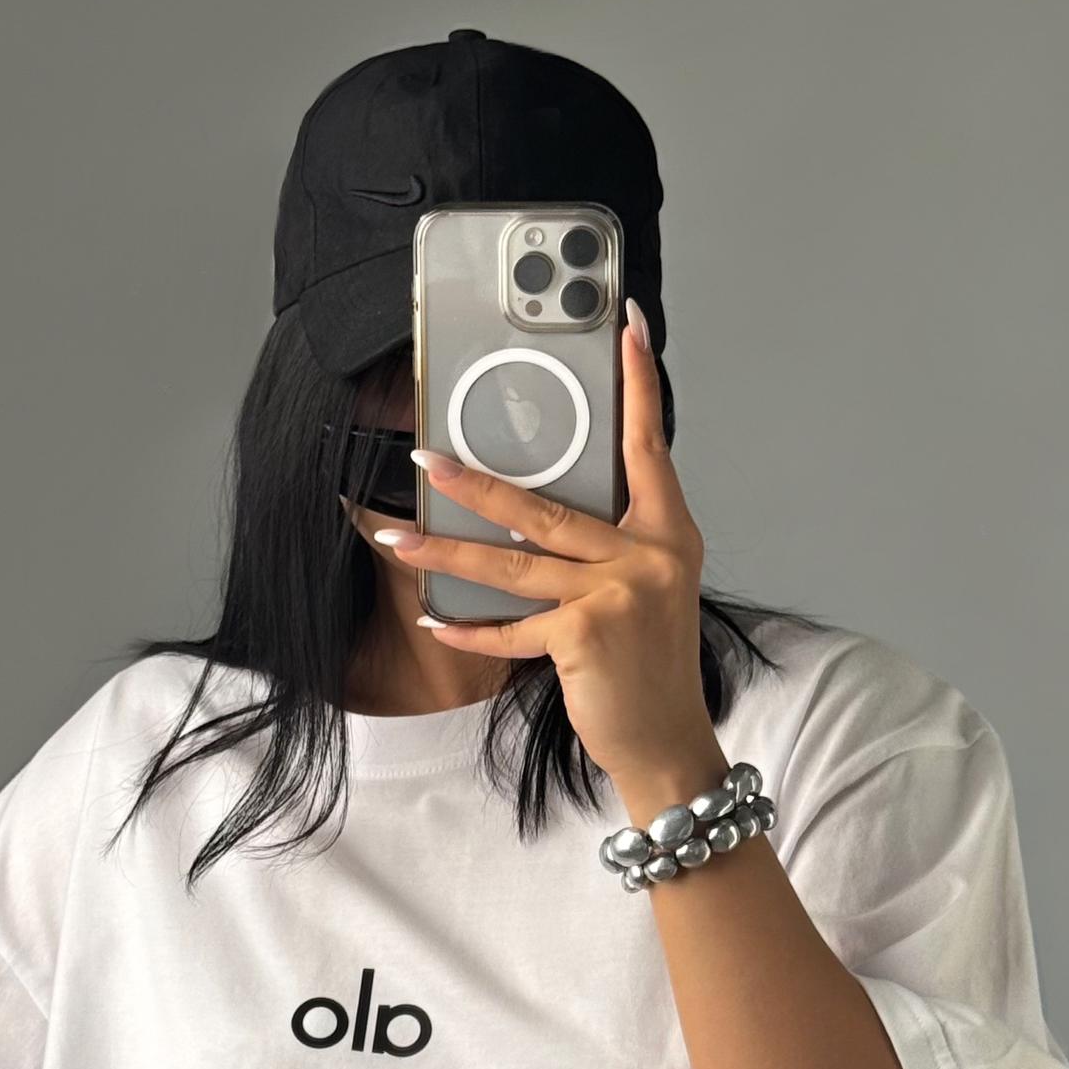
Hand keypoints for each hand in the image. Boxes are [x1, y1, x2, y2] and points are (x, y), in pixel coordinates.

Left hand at [385, 297, 717, 789]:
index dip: (638, 383)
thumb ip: (607, 548)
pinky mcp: (587, 633)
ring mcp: (619, 593)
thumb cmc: (649, 668)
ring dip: (446, 552)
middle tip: (427, 460)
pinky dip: (471, 629)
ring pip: (511, 563)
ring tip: (398, 537)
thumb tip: (528, 515)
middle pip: (546, 506)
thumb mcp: (645, 593)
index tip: (625, 325)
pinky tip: (437, 622)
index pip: (650, 445)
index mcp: (670, 534)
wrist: (668, 743)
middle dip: (477, 483)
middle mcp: (650, 555)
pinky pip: (511, 626)